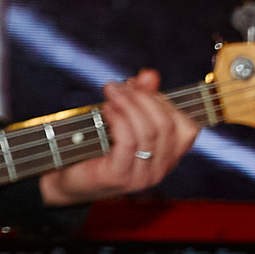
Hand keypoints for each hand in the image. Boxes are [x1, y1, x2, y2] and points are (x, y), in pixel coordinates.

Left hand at [39, 70, 201, 206]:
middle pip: (165, 125)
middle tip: (118, 86)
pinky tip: (106, 109)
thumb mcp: (121, 119)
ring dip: (128, 104)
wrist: (67, 179)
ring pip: (148, 132)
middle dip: (143, 98)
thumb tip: (150, 75)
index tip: (140, 87)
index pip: (187, 127)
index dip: (166, 101)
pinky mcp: (120, 176)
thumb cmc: (96, 146)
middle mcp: (161, 169)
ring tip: (110, 92)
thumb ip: (139, 98)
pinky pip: (128, 142)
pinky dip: (119, 119)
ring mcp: (142, 176)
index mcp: (168, 157)